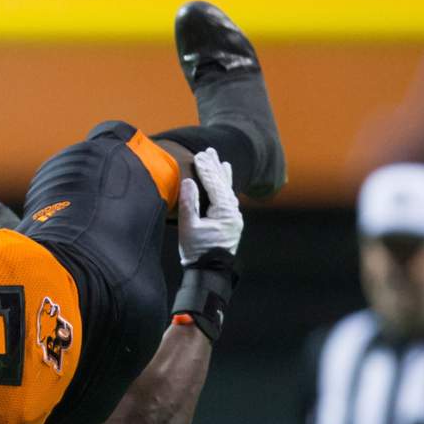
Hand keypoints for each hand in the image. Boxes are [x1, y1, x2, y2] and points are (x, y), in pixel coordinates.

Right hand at [177, 147, 243, 265]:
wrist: (209, 272)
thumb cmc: (197, 251)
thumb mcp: (188, 228)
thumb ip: (189, 203)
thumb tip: (189, 181)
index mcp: (224, 212)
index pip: (214, 184)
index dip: (206, 169)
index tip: (198, 156)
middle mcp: (233, 212)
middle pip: (223, 183)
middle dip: (214, 166)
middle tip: (208, 150)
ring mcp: (234, 217)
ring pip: (228, 189)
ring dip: (221, 174)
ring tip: (219, 159)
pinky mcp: (231, 222)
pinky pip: (229, 197)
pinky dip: (225, 186)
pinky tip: (225, 179)